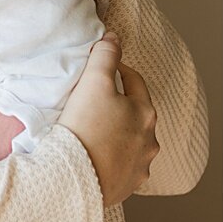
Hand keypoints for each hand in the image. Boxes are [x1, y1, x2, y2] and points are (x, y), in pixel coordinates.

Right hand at [61, 35, 156, 205]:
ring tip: (94, 133)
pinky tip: (96, 158)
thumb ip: (105, 57)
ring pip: (132, 142)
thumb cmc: (85, 128)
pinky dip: (113, 160)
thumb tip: (114, 37)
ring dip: (119, 135)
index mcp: (144, 112)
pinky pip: (122, 167)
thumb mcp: (93, 84)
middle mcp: (149, 139)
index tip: (100, 68)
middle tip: (94, 101)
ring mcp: (140, 164)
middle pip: (135, 113)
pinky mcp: (126, 184)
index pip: (133, 81)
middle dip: (119, 105)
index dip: (117, 70)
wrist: (73, 177)